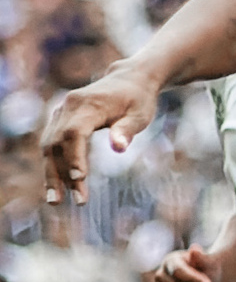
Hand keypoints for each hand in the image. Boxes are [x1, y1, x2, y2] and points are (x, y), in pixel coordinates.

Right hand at [42, 65, 159, 203]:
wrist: (129, 79)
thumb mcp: (140, 115)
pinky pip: (52, 143)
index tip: (79, 179)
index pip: (75, 132)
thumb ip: (127, 130)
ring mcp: (62, 111)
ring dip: (52, 173)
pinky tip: (59, 186)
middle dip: (59, 173)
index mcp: (90, 104)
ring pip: (49, 145)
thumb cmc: (138, 100)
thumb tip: (119, 148)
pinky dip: (53, 164)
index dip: (74, 156)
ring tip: (57, 201)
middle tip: (64, 202)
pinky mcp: (61, 118)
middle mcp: (70, 106)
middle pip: (56, 142)